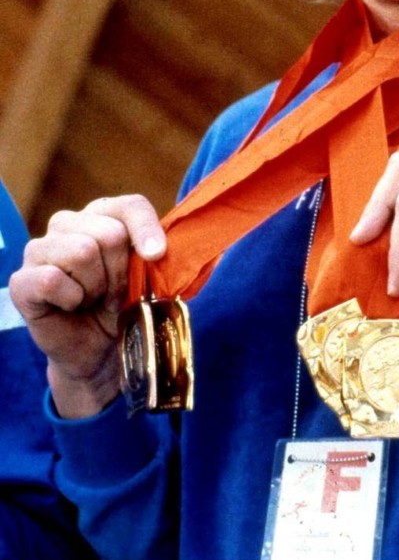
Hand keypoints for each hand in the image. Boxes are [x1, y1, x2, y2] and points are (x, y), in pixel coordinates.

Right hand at [9, 195, 165, 417]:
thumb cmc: (129, 310)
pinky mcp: (23, 282)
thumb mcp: (155, 280)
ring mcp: (40, 250)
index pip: (129, 205)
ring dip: (96, 288)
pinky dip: (69, 299)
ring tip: (93, 300)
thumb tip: (214, 245)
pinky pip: (50, 278)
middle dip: (120, 271)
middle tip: (115, 292)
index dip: (146, 229)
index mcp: (104, 216)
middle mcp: (69, 224)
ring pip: (80, 251)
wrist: (104, 355)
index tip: (155, 255)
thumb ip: (174, 257)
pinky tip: (71, 307)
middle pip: (107, 232)